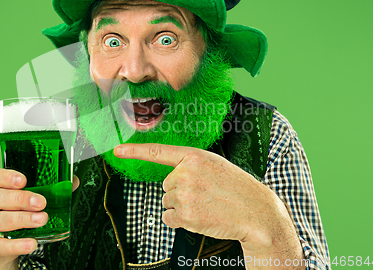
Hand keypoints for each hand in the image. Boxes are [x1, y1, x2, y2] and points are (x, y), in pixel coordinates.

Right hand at [0, 169, 79, 268]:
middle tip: (41, 202)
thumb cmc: (13, 215)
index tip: (24, 180)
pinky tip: (31, 243)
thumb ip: (47, 189)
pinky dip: (16, 245)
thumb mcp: (24, 201)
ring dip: (22, 219)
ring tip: (42, 219)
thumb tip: (72, 181)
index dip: (7, 177)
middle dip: (21, 199)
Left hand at [113, 143, 302, 263]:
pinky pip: (169, 218)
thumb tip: (170, 179)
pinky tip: (200, 217)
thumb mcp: (215, 165)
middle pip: (166, 185)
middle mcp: (186, 173)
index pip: (158, 152)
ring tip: (206, 205)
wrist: (255, 211)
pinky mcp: (185, 215)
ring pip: (167, 202)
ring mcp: (185, 194)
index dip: (135, 151)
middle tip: (205, 195)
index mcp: (194, 156)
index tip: (117, 150)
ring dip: (182, 207)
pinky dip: (180, 221)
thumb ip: (191, 165)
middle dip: (181, 192)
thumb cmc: (236, 188)